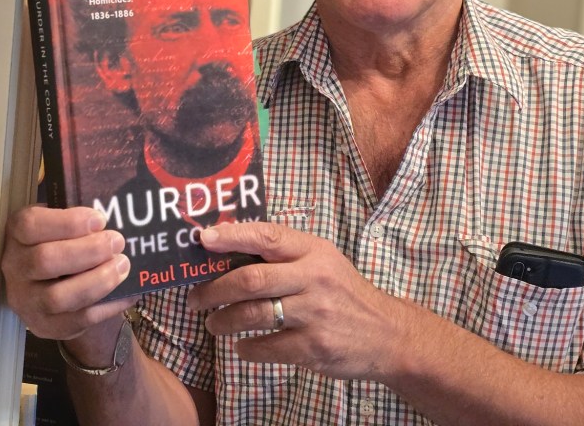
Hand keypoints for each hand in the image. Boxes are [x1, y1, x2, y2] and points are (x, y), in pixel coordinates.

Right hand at [1, 205, 135, 341]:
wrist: (49, 285)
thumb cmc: (60, 244)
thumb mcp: (59, 224)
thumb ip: (77, 220)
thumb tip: (111, 219)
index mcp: (16, 235)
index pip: (30, 225)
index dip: (68, 222)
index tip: (100, 220)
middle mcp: (15, 268)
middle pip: (45, 260)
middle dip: (89, 251)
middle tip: (117, 242)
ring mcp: (26, 301)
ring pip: (59, 296)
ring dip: (98, 280)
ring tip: (122, 266)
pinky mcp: (45, 326)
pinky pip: (78, 320)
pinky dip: (108, 306)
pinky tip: (128, 292)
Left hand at [186, 222, 402, 380]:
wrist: (389, 334)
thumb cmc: (344, 293)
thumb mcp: (323, 262)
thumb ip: (285, 255)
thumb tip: (229, 250)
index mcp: (313, 251)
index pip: (267, 236)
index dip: (232, 236)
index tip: (203, 239)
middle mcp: (314, 278)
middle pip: (251, 279)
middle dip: (214, 289)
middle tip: (194, 298)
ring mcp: (315, 314)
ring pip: (253, 314)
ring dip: (223, 320)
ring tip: (212, 324)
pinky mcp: (314, 346)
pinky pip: (268, 347)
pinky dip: (247, 348)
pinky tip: (241, 346)